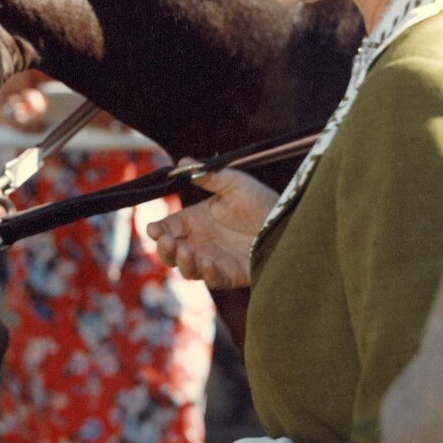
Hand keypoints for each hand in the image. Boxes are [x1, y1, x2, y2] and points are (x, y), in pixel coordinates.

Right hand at [146, 165, 277, 288]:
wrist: (289, 221)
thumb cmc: (262, 200)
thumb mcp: (234, 183)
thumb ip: (208, 176)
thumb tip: (182, 162)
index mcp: (196, 220)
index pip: (168, 227)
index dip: (157, 230)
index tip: (153, 229)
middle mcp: (201, 242)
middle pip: (171, 252)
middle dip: (164, 249)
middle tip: (166, 242)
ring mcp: (214, 260)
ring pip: (187, 269)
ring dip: (182, 262)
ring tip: (187, 252)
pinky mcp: (231, 275)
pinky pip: (213, 280)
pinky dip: (207, 274)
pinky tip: (208, 263)